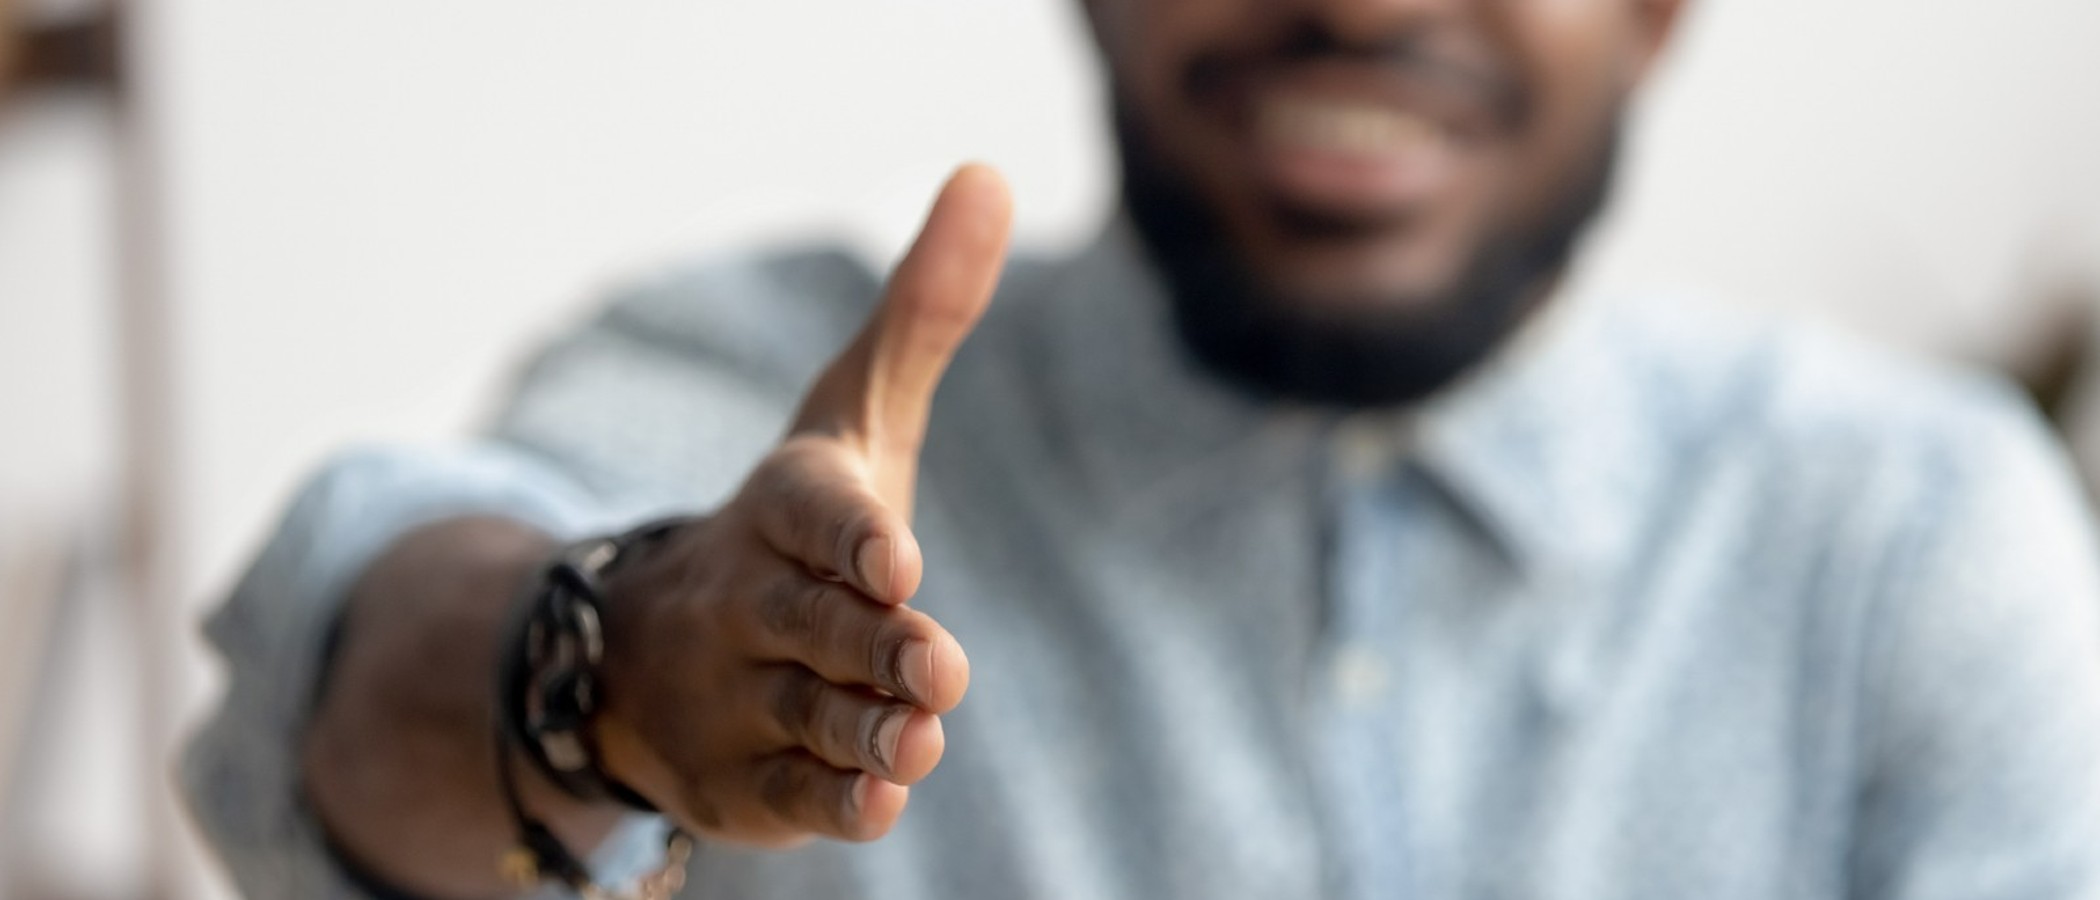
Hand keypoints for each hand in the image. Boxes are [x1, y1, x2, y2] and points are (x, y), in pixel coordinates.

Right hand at [590, 165, 1011, 846]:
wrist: (652, 647)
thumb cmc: (795, 524)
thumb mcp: (853, 417)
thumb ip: (924, 312)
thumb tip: (987, 174)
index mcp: (782, 507)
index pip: (813, 512)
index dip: (851, 536)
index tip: (898, 559)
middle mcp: (748, 598)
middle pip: (813, 621)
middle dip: (870, 643)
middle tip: (935, 663)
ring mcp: (736, 693)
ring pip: (807, 711)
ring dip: (863, 726)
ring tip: (918, 737)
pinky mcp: (741, 780)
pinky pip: (788, 792)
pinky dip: (830, 798)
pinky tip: (878, 801)